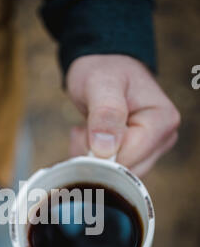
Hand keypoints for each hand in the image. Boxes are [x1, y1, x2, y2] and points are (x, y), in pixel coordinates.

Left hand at [66, 55, 180, 176]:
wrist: (102, 69)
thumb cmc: (104, 70)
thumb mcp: (101, 83)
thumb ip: (105, 112)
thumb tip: (106, 149)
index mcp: (162, 121)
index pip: (130, 158)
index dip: (101, 154)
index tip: (83, 133)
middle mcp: (163, 138)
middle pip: (126, 172)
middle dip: (96, 157)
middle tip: (82, 129)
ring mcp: (152, 149)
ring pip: (117, 176)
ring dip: (91, 158)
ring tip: (86, 130)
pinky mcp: (138, 156)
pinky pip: (112, 172)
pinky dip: (93, 159)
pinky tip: (90, 138)